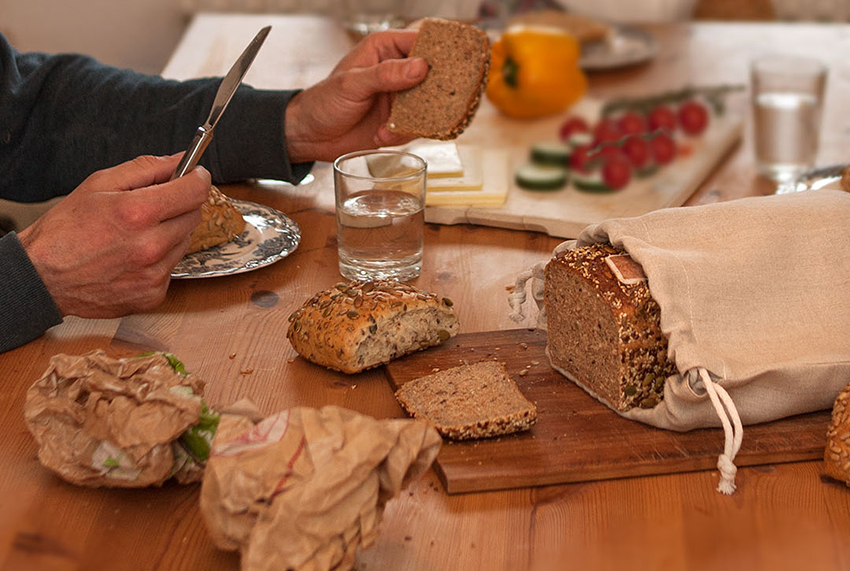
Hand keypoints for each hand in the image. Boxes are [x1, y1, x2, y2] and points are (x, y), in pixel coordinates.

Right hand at [17, 154, 210, 317]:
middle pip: (194, 215)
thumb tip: (180, 161)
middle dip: (180, 205)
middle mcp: (151, 246)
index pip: (195, 191)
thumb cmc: (65, 230)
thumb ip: (146, 168)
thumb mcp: (99, 184)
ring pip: (184, 241)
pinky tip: (133, 257)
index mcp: (138, 213)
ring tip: (136, 234)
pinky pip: (172, 267)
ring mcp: (154, 273)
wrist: (43, 277)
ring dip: (169, 233)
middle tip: (154, 206)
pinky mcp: (154, 294)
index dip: (198, 178)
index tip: (195, 175)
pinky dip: (159, 259)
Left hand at [283, 30, 428, 162]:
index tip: (447, 67)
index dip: (437, 53)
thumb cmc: (324, 101)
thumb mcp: (352, 83)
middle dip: (433, 91)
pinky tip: (382, 135)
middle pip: (432, 75)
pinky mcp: (401, 120)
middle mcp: (398, 70)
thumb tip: (420, 67)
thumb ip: (386, 74)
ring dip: (415, 118)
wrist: (312, 135)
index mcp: (385, 49)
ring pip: (429, 103)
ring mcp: (401, 97)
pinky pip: (418, 126)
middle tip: (425, 104)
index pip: (421, 41)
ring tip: (389, 126)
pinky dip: (403, 134)